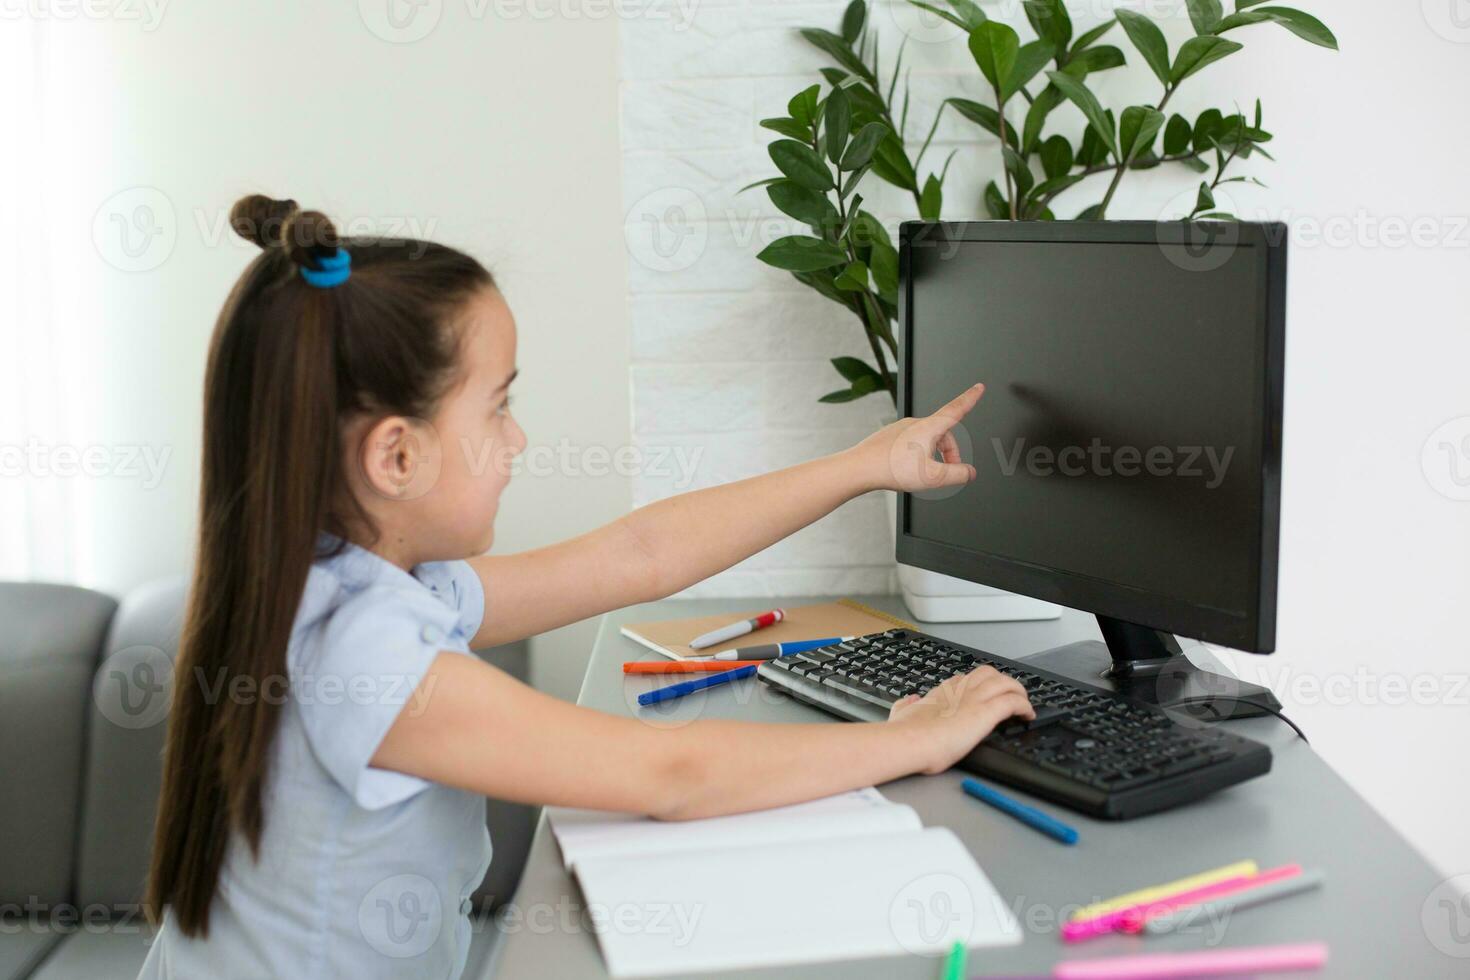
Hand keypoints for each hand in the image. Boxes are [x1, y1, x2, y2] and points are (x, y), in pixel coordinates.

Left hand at [848, 383, 984, 493]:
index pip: (956, 409)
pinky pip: (912, 443)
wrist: (859, 468)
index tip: (979, 388)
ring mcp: (901, 428)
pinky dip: (918, 455)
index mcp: (929, 427)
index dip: (970, 398)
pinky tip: (909, 470)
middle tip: (950, 473)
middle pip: (944, 435)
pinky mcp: (890, 436)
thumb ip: (957, 475)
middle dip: (951, 454)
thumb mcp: (934, 477)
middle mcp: (915, 423)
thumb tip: (970, 473)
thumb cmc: (891, 469)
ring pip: (928, 440)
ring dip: (934, 456)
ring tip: (925, 475)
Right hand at [888, 666, 1034, 774]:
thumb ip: (905, 705)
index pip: (963, 679)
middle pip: (987, 673)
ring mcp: (973, 699)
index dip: (977, 684)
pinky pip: (1013, 702)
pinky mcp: (985, 712)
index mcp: (941, 692)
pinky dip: (1024, 706)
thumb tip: (908, 700)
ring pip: (1004, 682)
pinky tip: (1028, 715)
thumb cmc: (903, 733)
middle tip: (1009, 695)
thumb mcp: (900, 713)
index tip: (982, 694)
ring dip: (1017, 691)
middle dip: (1001, 682)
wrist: (909, 741)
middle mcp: (959, 691)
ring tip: (1024, 704)